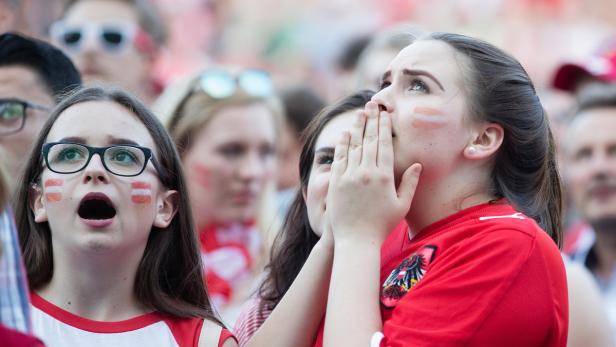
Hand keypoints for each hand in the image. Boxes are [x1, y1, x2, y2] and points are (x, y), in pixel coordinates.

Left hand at [326, 101, 421, 244]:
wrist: (356, 241)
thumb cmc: (382, 225)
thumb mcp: (401, 206)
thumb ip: (409, 183)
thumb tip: (416, 164)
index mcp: (384, 177)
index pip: (384, 145)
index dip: (384, 126)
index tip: (385, 113)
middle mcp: (365, 173)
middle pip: (369, 140)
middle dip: (372, 120)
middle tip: (373, 104)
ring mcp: (349, 176)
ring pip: (353, 145)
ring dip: (357, 127)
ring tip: (360, 112)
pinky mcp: (335, 182)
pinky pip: (339, 158)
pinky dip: (343, 144)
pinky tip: (346, 133)